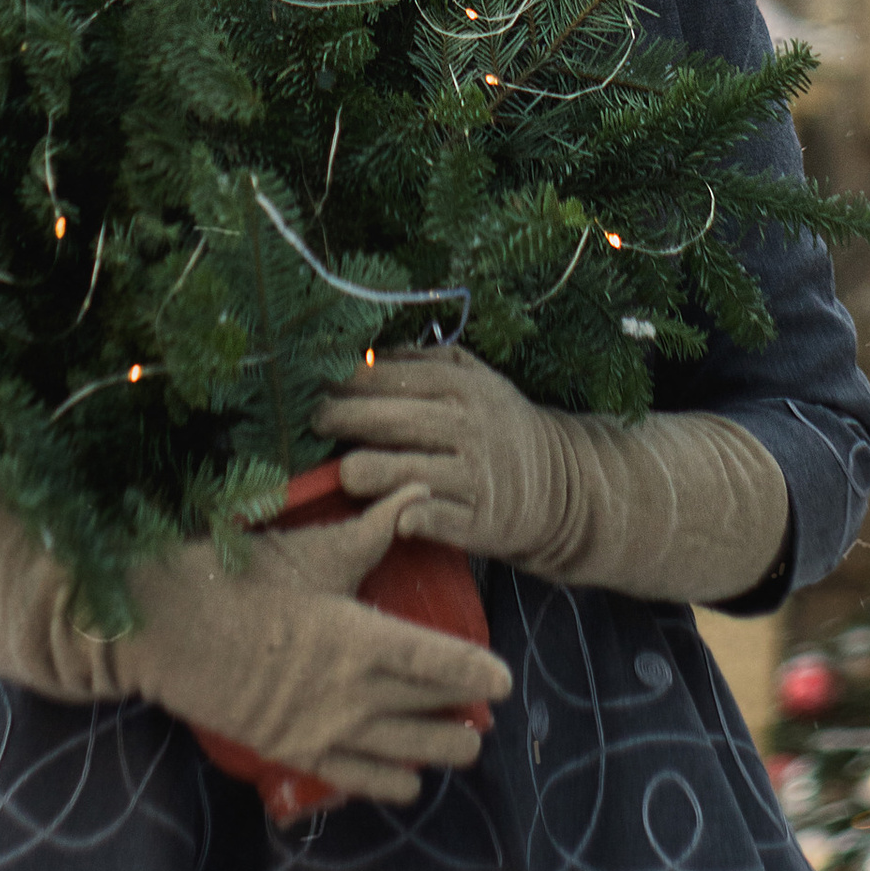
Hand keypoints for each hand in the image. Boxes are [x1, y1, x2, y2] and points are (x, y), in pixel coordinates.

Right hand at [109, 485, 512, 808]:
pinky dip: (389, 783)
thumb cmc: (237, 578)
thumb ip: (369, 532)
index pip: (437, 664)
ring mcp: (322, 730)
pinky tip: (408, 782)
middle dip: (463, 716)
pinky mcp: (293, 750)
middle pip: (428, 713)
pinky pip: (356, 779)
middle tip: (485, 710)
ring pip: (403, 754)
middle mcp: (350, 694)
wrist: (163, 629)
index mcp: (358, 639)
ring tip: (464, 746)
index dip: (476, 674)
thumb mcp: (308, 551)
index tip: (504, 681)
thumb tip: (415, 493)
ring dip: (439, 752)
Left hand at [317, 352, 796, 606]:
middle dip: (342, 418)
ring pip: (407, 470)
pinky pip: (438, 518)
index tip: (307, 382)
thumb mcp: (471, 379)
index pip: (390, 377)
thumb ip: (419, 363)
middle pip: (391, 419)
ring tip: (344, 473)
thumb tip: (357, 351)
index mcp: (461, 383)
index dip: (344, 380)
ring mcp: (475, 473)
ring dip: (368, 472)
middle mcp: (468, 423)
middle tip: (310, 421)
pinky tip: (393, 516)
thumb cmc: (497, 425)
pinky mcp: (481, 519)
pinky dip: (413, 517)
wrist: (561, 485)